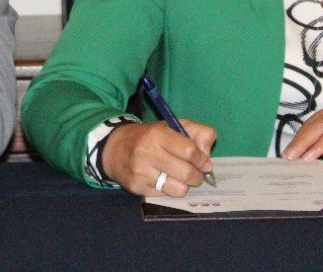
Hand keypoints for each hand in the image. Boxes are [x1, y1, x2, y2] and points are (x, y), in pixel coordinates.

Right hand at [101, 119, 215, 196]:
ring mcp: (141, 172)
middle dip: (197, 176)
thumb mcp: (173, 126)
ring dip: (185, 185)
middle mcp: (147, 152)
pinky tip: (163, 180)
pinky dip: (170, 190)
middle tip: (196, 173)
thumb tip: (207, 156)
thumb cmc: (150, 137)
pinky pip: (166, 196)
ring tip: (180, 177)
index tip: (203, 162)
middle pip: (187, 173)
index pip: (189, 151)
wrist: (115, 149)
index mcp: (158, 134)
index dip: (202, 159)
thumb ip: (198, 132)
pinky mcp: (137, 188)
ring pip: (179, 189)